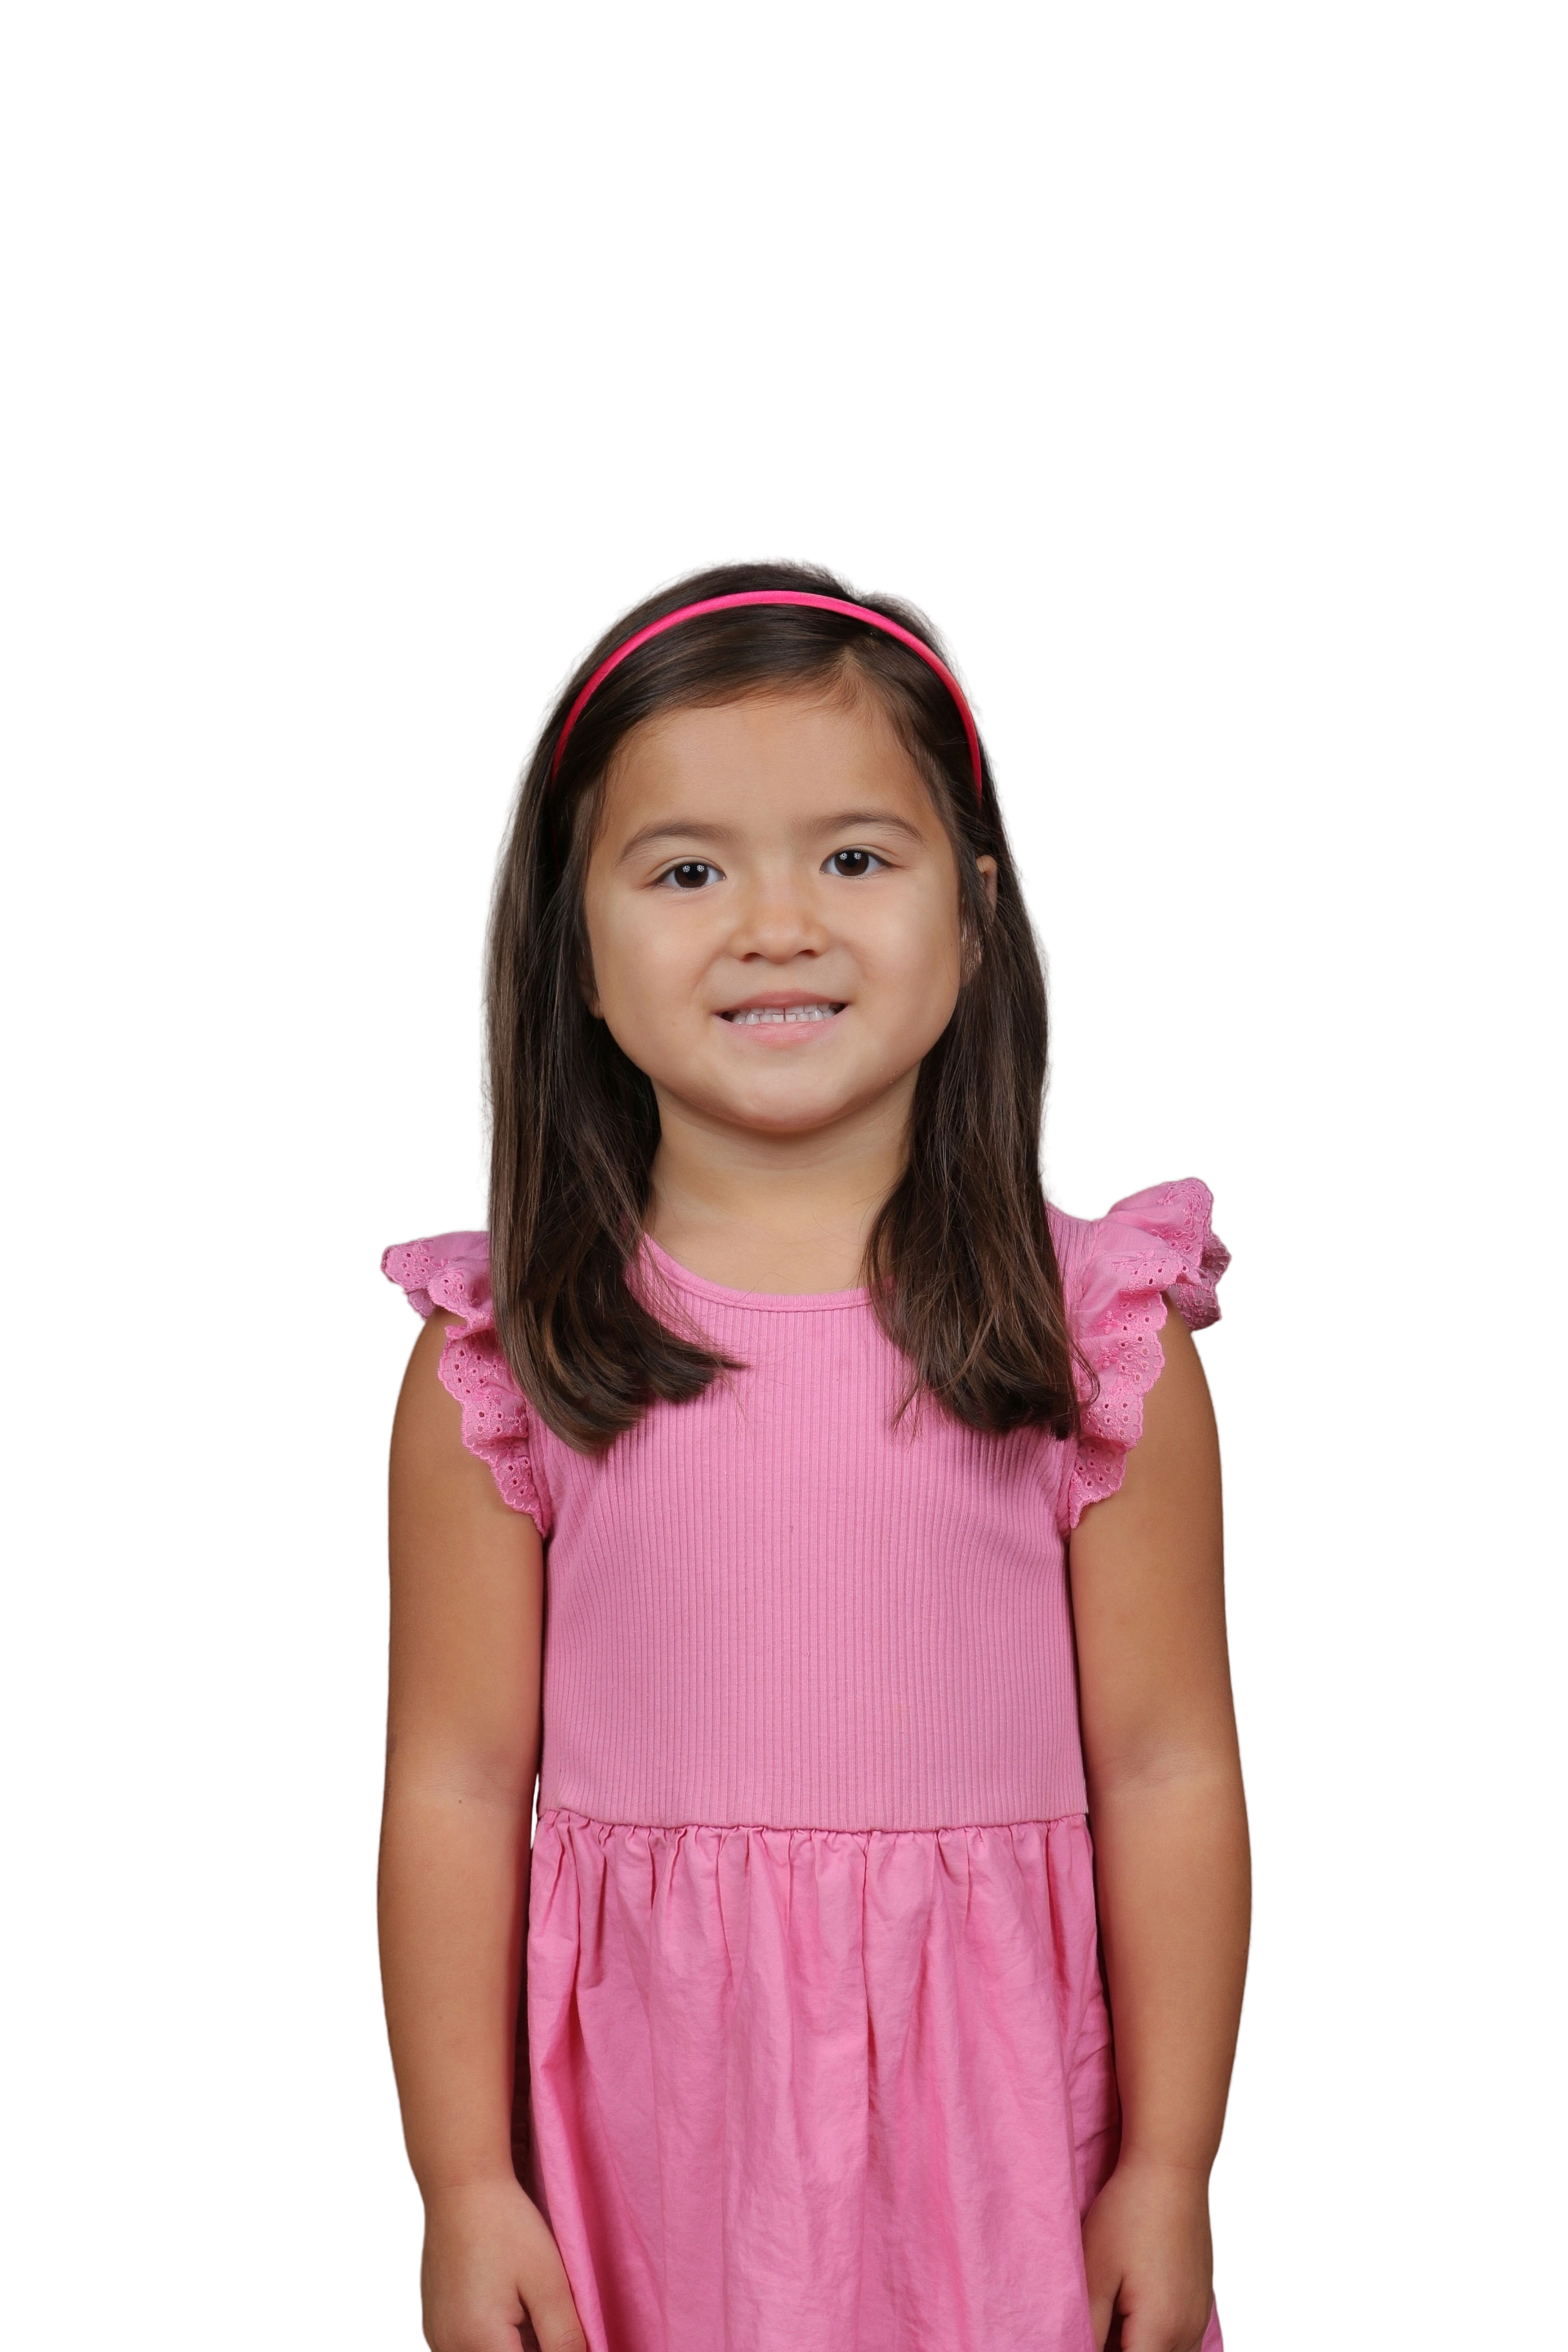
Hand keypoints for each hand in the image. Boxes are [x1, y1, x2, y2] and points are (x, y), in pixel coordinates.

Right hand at [416, 2176, 587, 2351]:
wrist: (459, 2185)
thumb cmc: (505, 2224)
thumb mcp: (548, 2280)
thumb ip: (564, 2337)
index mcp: (479, 2343)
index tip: (563, 2332)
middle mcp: (449, 2349)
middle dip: (534, 2348)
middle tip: (548, 2315)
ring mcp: (437, 2339)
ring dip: (514, 2347)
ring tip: (532, 2310)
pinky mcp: (435, 2326)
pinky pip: (469, 2350)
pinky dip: (495, 2343)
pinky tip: (514, 2313)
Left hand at [1081, 2154, 1216, 2351]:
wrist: (1171, 2171)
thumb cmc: (1128, 2216)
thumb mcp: (1095, 2272)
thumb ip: (1089, 2327)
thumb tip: (1077, 2347)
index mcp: (1159, 2333)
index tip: (1088, 2333)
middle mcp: (1187, 2334)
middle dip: (1119, 2349)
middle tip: (1095, 2319)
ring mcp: (1198, 2319)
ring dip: (1136, 2344)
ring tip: (1110, 2311)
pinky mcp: (1200, 2302)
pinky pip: (1177, 2340)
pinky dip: (1152, 2336)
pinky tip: (1130, 2304)